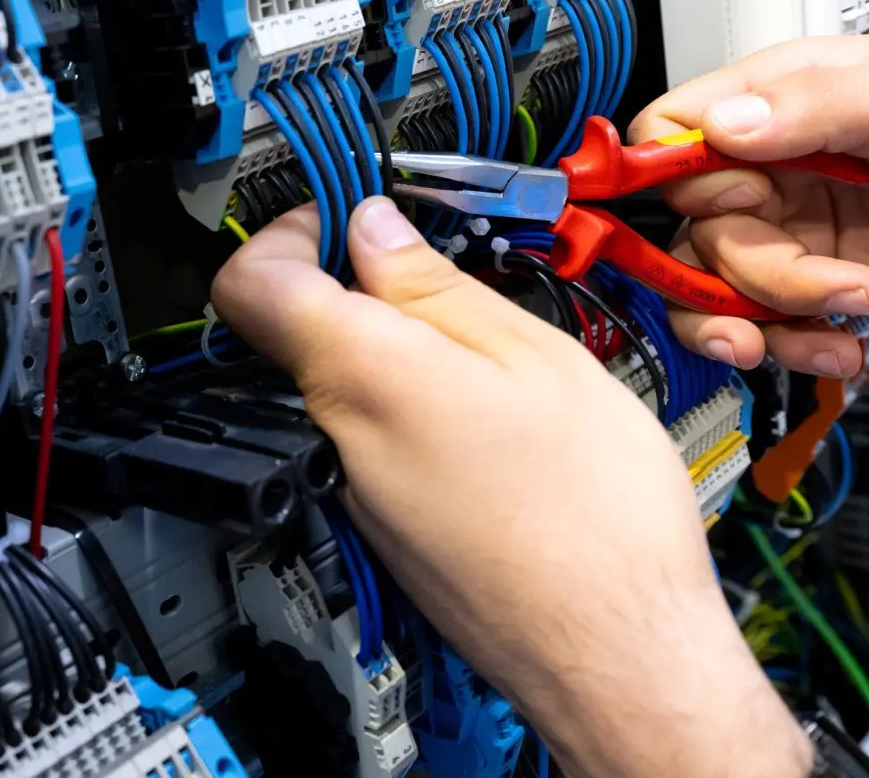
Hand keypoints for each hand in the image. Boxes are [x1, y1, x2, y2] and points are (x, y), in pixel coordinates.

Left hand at [213, 199, 811, 777]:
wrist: (617, 659)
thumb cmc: (595, 519)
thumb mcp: (535, 358)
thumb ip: (437, 288)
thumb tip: (373, 233)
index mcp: (362, 377)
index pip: (252, 282)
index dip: (288, 228)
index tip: (344, 209)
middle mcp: (337, 438)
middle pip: (298, 332)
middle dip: (358, 284)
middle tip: (439, 267)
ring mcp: (353, 493)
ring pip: (343, 386)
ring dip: (396, 347)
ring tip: (487, 350)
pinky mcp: (383, 529)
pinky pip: (373, 440)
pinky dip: (413, 405)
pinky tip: (490, 417)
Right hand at [631, 34, 868, 375]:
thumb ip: (819, 105)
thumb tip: (725, 122)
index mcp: (780, 97)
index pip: (672, 126)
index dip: (668, 173)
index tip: (708, 211)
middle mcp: (768, 162)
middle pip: (696, 227)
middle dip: (750, 273)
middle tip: (823, 283)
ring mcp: (785, 222)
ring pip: (716, 285)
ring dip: (769, 319)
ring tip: (840, 320)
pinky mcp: (807, 273)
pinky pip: (759, 320)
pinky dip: (790, 344)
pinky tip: (837, 345)